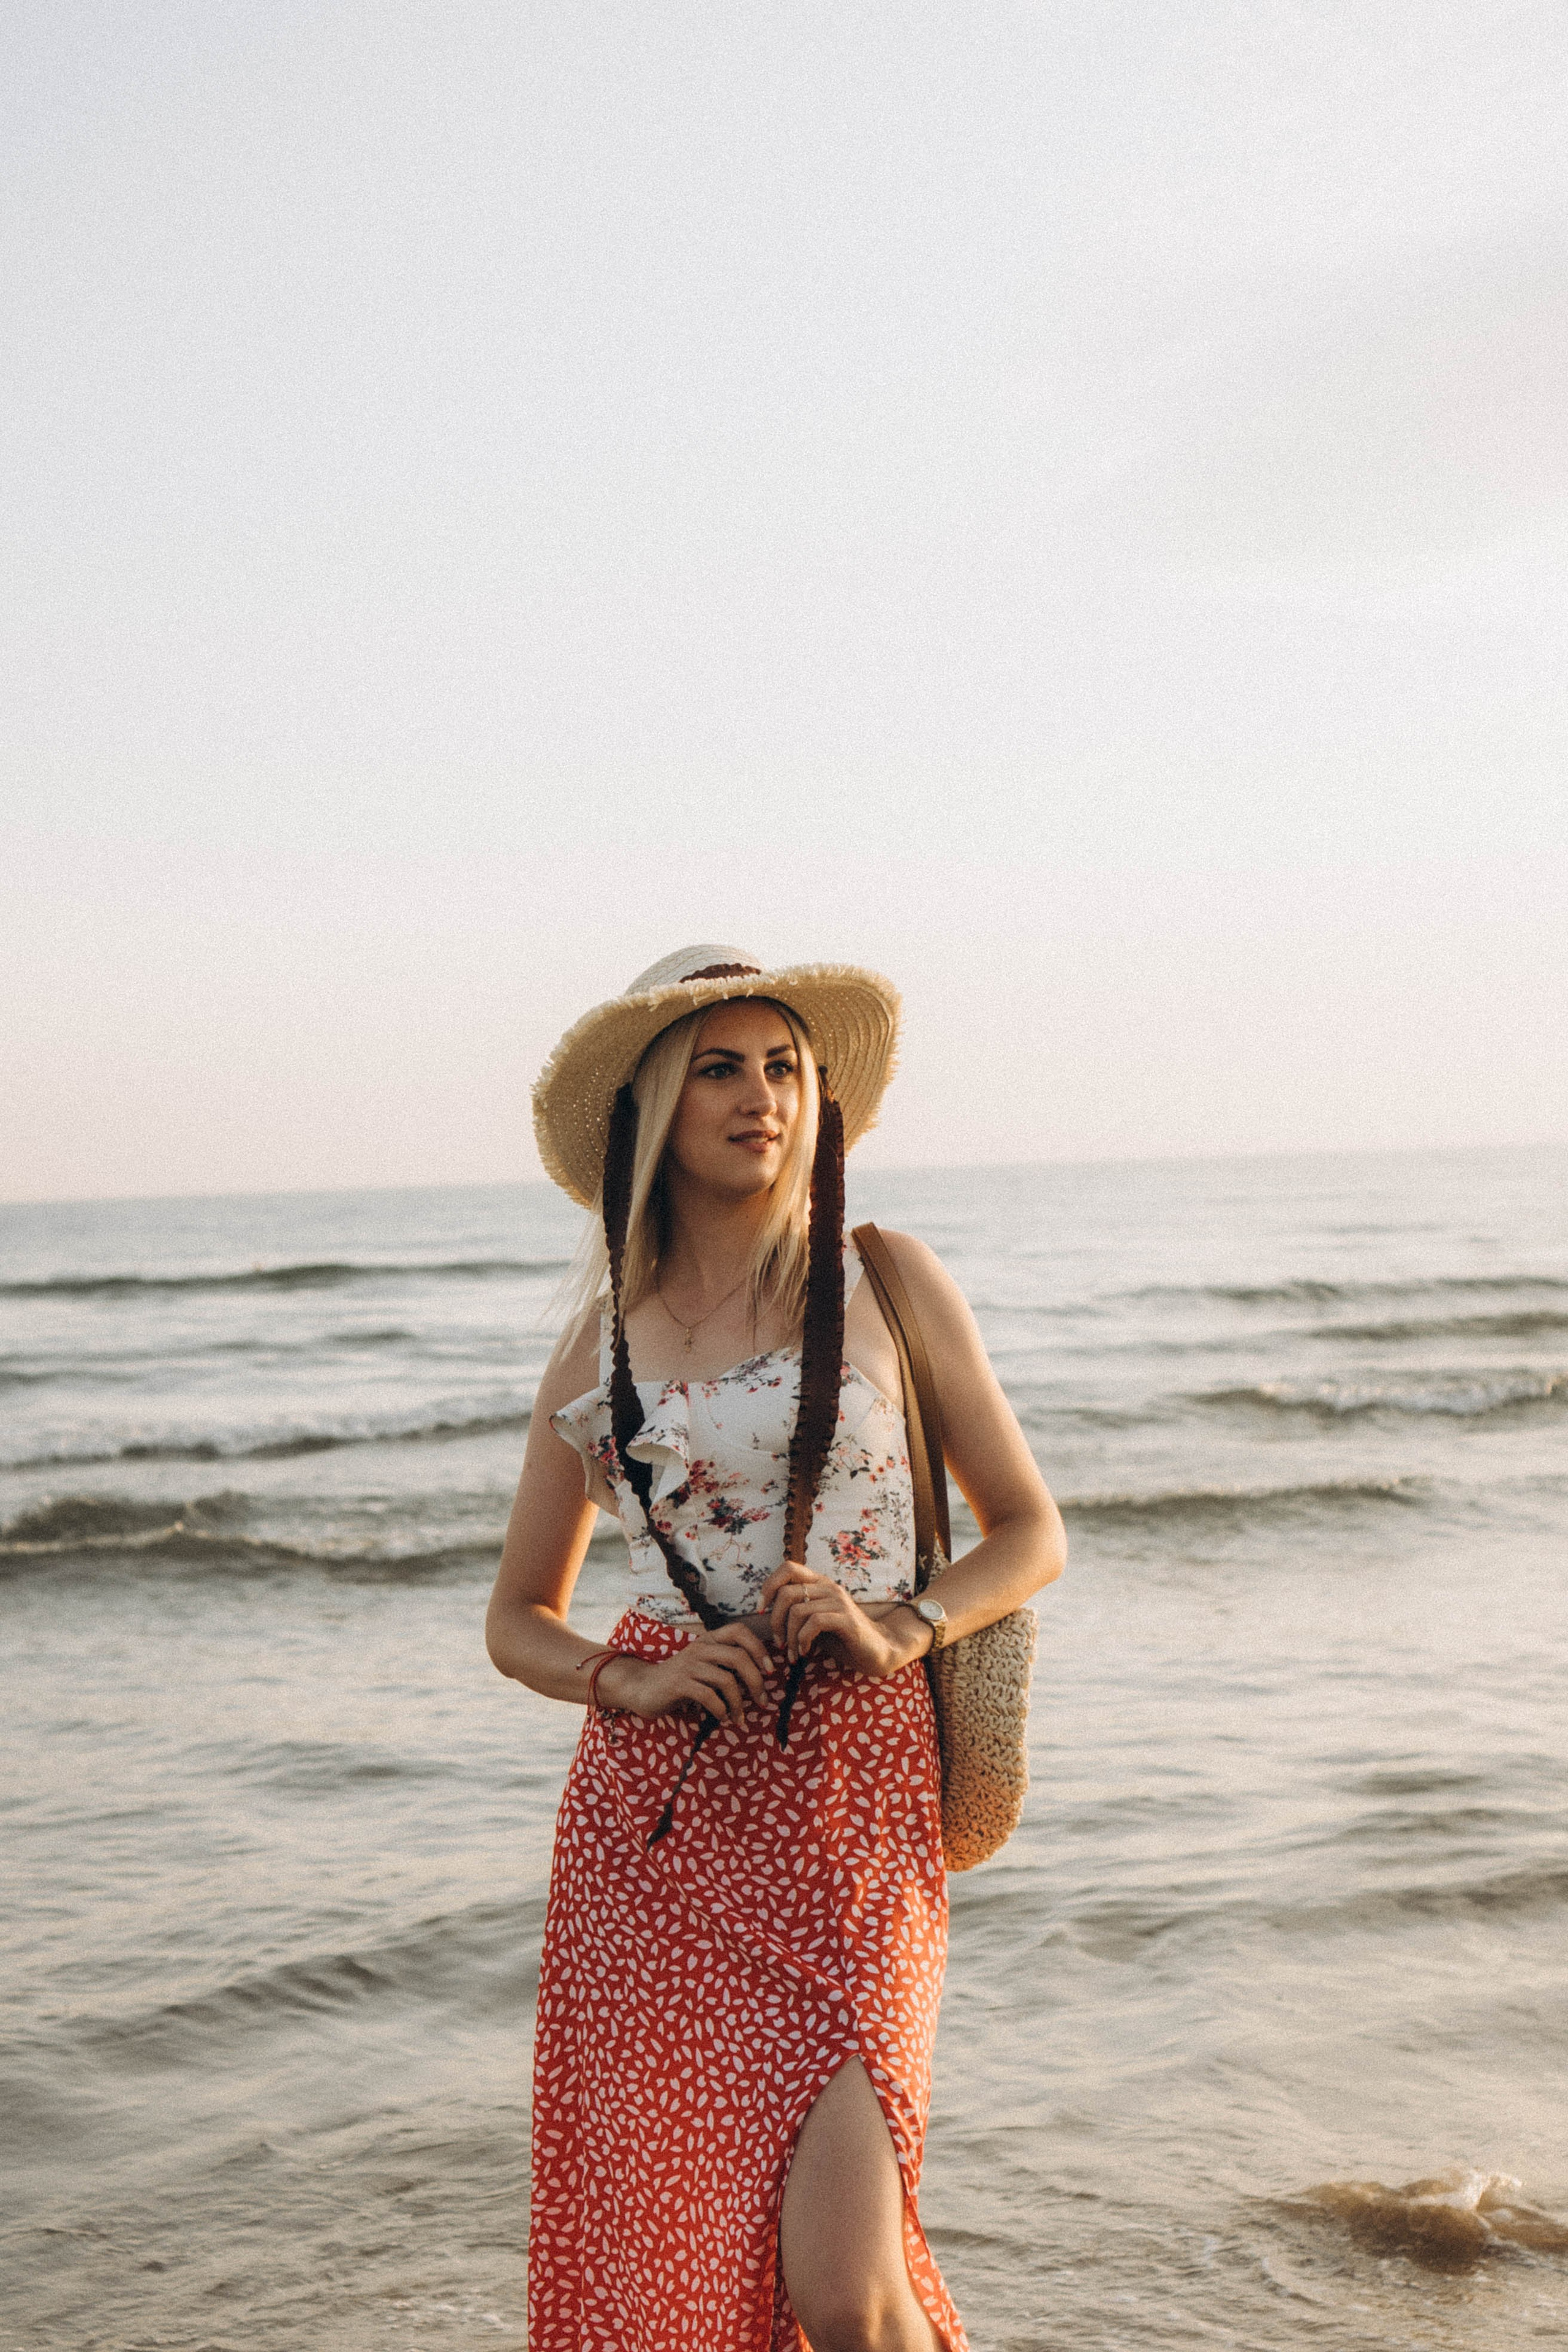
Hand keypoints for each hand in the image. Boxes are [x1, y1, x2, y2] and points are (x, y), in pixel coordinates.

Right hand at [597, 1622, 773, 1723]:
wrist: (643, 1688)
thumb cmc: (681, 1680)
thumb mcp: (704, 1666)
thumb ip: (726, 1665)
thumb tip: (761, 1678)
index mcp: (709, 1640)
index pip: (739, 1631)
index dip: (759, 1648)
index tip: (769, 1670)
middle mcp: (700, 1647)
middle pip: (739, 1657)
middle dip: (756, 1681)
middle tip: (763, 1701)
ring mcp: (689, 1664)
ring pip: (727, 1679)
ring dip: (739, 1703)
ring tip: (740, 1718)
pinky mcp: (679, 1683)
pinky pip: (709, 1696)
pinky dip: (721, 1710)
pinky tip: (723, 1718)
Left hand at [759, 1563, 928, 1678]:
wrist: (878, 1650)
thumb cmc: (842, 1637)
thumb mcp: (814, 1621)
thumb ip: (795, 1612)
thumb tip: (765, 1612)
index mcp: (819, 1584)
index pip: (787, 1568)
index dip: (769, 1586)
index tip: (762, 1611)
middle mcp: (828, 1587)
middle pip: (786, 1592)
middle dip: (775, 1621)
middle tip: (779, 1642)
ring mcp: (838, 1602)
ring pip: (797, 1610)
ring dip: (789, 1637)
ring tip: (793, 1653)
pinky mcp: (846, 1619)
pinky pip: (814, 1622)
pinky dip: (803, 1640)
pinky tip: (805, 1652)